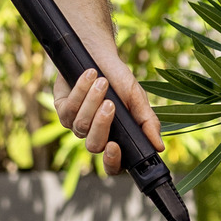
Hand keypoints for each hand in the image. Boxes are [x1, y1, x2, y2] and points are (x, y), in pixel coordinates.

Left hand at [53, 55, 160, 175]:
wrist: (99, 54)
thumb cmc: (120, 80)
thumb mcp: (138, 99)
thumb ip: (148, 122)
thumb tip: (159, 147)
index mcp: (115, 138)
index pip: (112, 166)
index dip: (112, 162)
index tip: (114, 146)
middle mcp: (94, 135)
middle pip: (94, 145)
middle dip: (101, 124)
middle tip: (110, 104)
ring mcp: (76, 124)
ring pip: (80, 125)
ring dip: (92, 101)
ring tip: (102, 82)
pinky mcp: (61, 109)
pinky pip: (68, 108)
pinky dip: (81, 90)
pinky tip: (89, 75)